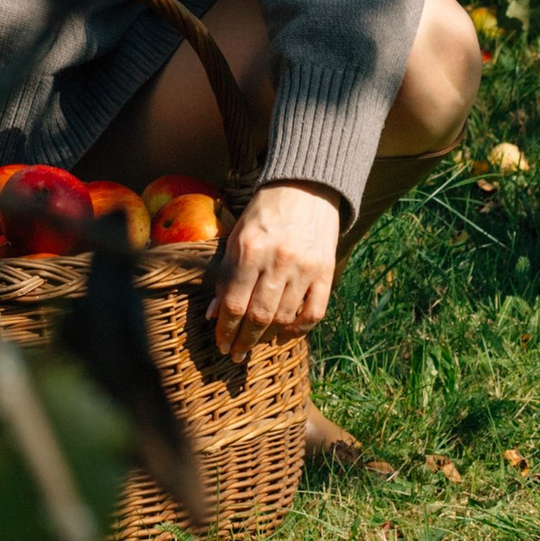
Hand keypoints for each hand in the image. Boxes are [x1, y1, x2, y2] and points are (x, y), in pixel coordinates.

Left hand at [208, 183, 340, 353]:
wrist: (305, 187)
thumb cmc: (264, 213)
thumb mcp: (237, 236)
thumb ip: (225, 275)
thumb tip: (213, 315)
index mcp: (250, 249)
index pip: (233, 302)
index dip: (225, 329)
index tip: (221, 344)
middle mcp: (278, 260)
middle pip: (258, 316)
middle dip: (244, 341)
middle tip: (236, 354)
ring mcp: (305, 268)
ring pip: (284, 318)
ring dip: (267, 337)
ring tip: (256, 343)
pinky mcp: (326, 272)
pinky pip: (313, 313)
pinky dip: (298, 329)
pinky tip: (285, 333)